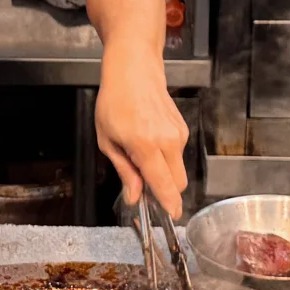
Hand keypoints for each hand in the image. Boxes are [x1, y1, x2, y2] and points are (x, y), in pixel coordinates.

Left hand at [95, 43, 189, 217]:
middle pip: (178, 183)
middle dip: (164, 191)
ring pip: (178, 170)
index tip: (171, 217)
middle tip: (143, 186)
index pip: (164, 185)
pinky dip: (166, 159)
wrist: (134, 71)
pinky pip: (178, 155)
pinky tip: (149, 143)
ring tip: (139, 154)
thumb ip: (124, 171)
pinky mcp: (183, 130)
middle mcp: (168, 142)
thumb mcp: (107, 140)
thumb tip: (135, 197)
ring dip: (163, 173)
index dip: (169, 205)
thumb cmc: (115, 102)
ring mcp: (179, 135)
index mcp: (146, 146)